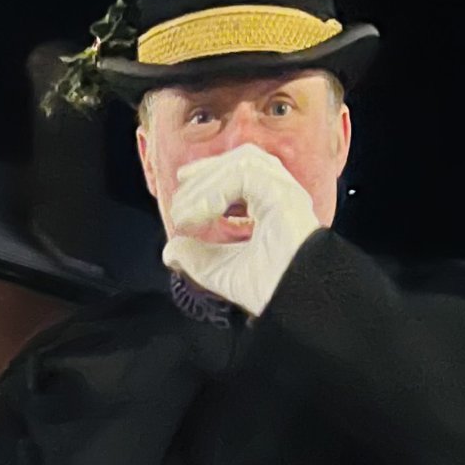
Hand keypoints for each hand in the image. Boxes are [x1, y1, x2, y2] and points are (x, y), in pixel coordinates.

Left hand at [160, 144, 321, 317]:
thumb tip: (171, 250)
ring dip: (207, 182)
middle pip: (240, 160)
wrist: (293, 304)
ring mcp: (287, 191)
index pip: (240, 171)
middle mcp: (283, 193)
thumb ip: (196, 257)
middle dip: (203, 175)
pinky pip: (245, 174)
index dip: (208, 176)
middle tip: (179, 208)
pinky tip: (204, 215)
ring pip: (243, 162)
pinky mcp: (285, 195)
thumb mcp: (220, 271)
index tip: (182, 204)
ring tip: (188, 214)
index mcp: (272, 205)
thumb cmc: (268, 290)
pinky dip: (217, 190)